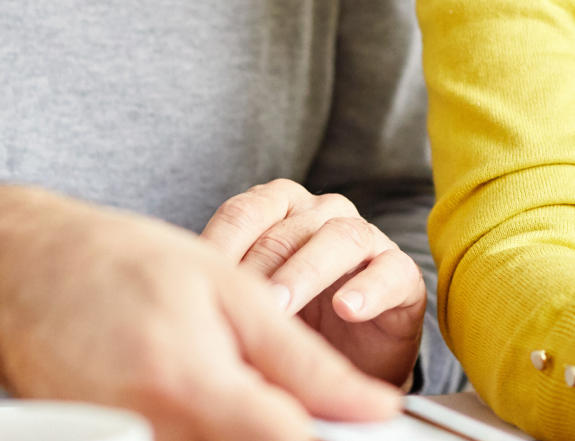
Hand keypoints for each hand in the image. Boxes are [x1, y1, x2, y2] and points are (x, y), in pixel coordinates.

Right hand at [0, 184, 399, 440]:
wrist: (18, 270)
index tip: (361, 426)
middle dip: (282, 429)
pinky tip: (196, 394)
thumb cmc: (119, 264)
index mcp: (193, 385)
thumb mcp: (227, 289)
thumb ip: (300, 358)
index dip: (334, 435)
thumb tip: (369, 405)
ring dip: (240, 427)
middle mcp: (154, 431)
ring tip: (224, 377)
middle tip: (276, 388)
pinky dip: (200, 429)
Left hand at [199, 178, 426, 386]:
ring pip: (340, 238)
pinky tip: (346, 309)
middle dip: (260, 265)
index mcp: (282, 210)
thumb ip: (222, 289)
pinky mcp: (401, 275)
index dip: (221, 243)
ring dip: (306, 272)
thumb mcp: (249, 305)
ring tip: (282, 307)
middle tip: (239, 302)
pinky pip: (389, 271)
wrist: (346, 365)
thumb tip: (172, 296)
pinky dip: (368, 289)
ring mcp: (366, 241)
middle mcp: (324, 216)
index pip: (246, 212)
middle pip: (289, 226)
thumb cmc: (290, 324)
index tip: (197, 280)